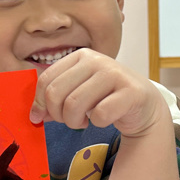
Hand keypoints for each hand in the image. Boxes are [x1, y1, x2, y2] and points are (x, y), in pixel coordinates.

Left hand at [28, 50, 167, 137]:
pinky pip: (100, 115)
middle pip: (56, 93)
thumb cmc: (106, 97)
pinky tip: (103, 119)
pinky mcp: (131, 92)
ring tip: (84, 121)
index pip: (46, 80)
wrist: (143, 104)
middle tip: (69, 121)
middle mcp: (97, 60)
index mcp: (80, 56)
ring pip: (75, 105)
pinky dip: (98, 123)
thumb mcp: (79, 91)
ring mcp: (115, 74)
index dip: (39, 103)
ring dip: (75, 122)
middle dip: (58, 115)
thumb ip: (56, 98)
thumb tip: (35, 115)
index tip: (42, 117)